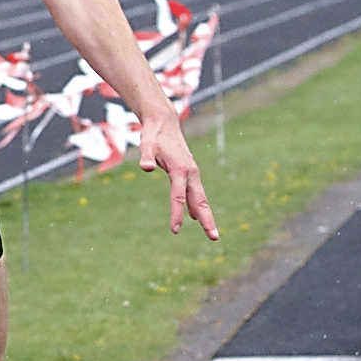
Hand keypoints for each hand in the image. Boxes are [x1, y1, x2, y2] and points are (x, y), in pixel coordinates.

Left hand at [139, 111, 219, 239]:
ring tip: (211, 233)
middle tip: (214, 238)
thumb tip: (145, 167)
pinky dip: (197, 206)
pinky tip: (196, 217)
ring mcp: (192, 173)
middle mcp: (190, 173)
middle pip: (199, 200)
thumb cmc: (154, 135)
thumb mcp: (147, 144)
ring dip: (206, 215)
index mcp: (180, 169)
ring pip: (200, 198)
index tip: (175, 230)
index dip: (177, 214)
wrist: (164, 122)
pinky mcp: (189, 173)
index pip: (178, 196)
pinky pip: (195, 193)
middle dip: (207, 220)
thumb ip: (146, 156)